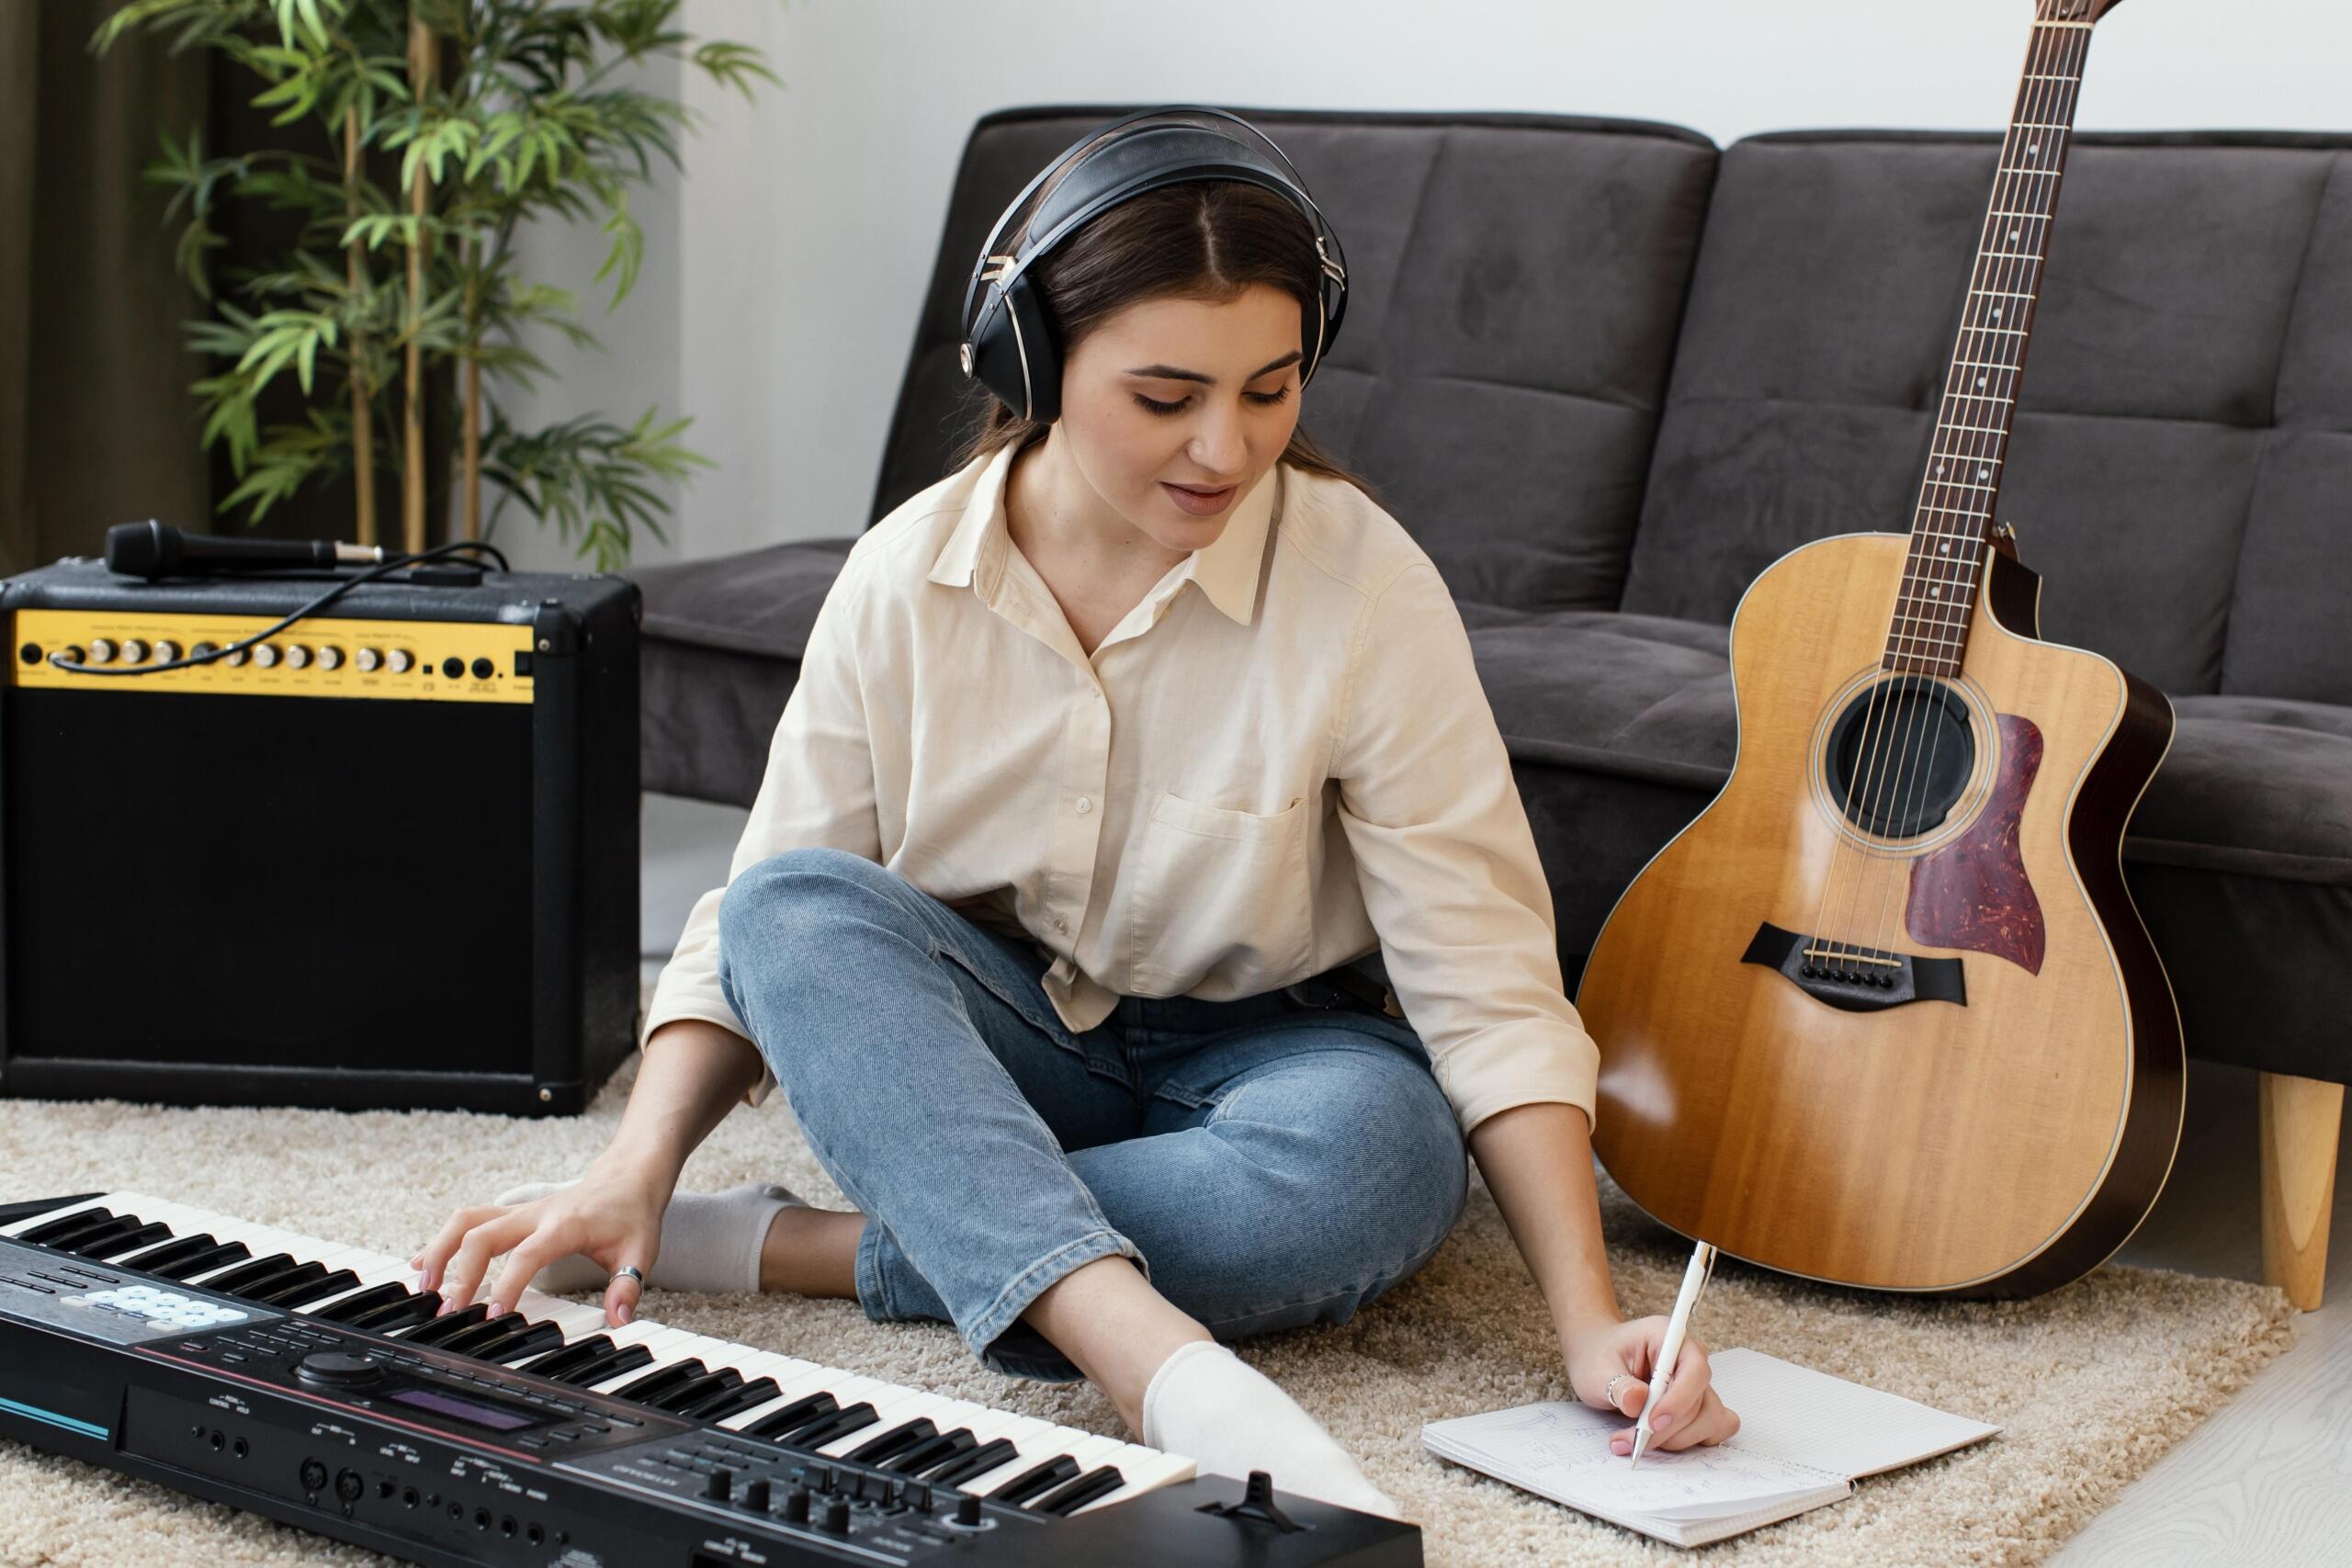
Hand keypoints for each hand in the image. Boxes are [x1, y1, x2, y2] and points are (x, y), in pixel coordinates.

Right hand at [413, 1159, 669, 1327]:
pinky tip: (423, 1263)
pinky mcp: (512, 1214)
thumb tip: (619, 1320)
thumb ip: (628, 1286)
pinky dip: (443, 1241)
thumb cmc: (631, 1215)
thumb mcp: (641, 1251)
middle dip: (460, 1273)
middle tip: (448, 1311)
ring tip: (423, 1287)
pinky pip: (470, 1221)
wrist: (627, 1177)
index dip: (508, 1284)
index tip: (493, 1316)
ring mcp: (520, 1212)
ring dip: (441, 1250)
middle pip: (482, 1234)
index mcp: (565, 1226)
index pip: (527, 1254)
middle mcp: (535, 1215)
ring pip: (467, 1220)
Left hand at [1561, 1315, 1739, 1455]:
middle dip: (1666, 1429)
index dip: (1678, 1400)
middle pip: (1700, 1402)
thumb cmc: (1598, 1357)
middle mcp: (1690, 1358)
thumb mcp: (1597, 1369)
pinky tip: (1661, 1440)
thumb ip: (1618, 1385)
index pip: (1693, 1369)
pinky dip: (1690, 1441)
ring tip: (1637, 1440)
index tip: (1652, 1422)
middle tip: (1629, 1440)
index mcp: (1668, 1337)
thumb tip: (1638, 1401)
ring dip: (1675, 1438)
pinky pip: (1714, 1428)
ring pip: (1709, 1420)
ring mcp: (1697, 1384)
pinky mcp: (1699, 1405)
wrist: (1595, 1359)